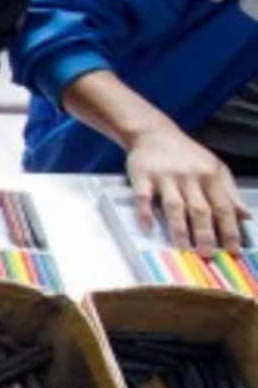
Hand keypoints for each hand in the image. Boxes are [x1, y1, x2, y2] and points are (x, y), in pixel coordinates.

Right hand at [125, 123, 248, 250]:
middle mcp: (190, 176)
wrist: (154, 133)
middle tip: (208, 255)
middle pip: (200, 209)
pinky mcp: (142, 176)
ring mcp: (165, 176)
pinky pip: (143, 197)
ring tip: (184, 248)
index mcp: (211, 175)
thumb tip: (245, 216)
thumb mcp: (215, 168)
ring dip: (179, 229)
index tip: (233, 249)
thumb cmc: (187, 154)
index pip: (224, 207)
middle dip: (206, 235)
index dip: (230, 230)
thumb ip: (230, 193)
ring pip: (174, 206)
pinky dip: (145, 213)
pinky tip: (149, 228)